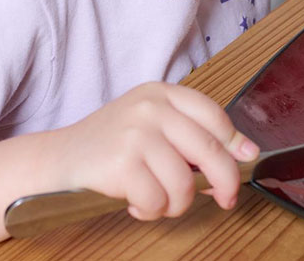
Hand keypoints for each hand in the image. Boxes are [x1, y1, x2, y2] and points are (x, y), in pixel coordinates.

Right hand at [53, 82, 258, 219]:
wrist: (59, 159)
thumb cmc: (110, 146)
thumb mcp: (152, 125)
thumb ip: (193, 134)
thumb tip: (245, 152)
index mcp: (161, 94)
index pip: (214, 115)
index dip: (235, 142)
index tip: (244, 160)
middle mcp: (151, 108)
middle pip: (210, 150)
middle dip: (225, 183)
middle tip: (224, 199)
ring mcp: (136, 134)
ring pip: (185, 184)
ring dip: (176, 204)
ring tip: (158, 200)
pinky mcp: (122, 163)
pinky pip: (158, 200)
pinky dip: (151, 211)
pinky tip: (135, 203)